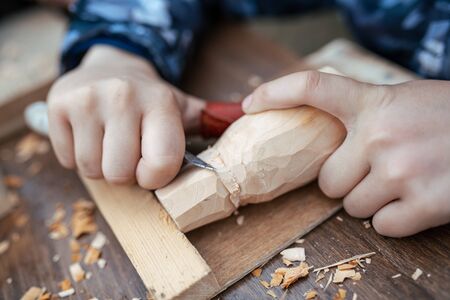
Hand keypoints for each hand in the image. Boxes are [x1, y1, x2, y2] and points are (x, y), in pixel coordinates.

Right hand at [48, 45, 204, 188]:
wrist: (112, 66)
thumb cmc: (150, 100)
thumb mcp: (183, 108)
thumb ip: (210, 121)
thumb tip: (246, 121)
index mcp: (161, 103)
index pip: (161, 164)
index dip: (154, 177)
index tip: (150, 168)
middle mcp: (123, 97)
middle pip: (120, 175)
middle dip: (125, 172)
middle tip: (128, 151)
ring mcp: (87, 100)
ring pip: (92, 170)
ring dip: (101, 165)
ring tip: (109, 141)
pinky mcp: (57, 105)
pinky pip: (68, 160)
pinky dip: (78, 156)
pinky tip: (89, 135)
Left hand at [242, 71, 449, 236]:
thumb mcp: (406, 103)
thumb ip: (367, 116)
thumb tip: (331, 145)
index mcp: (376, 102)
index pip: (314, 87)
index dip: (277, 92)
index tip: (251, 104)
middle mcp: (381, 135)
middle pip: (328, 181)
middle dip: (348, 182)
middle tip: (376, 172)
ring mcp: (401, 169)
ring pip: (353, 207)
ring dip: (373, 202)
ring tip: (405, 182)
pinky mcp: (425, 203)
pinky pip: (382, 227)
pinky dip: (396, 221)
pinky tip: (418, 200)